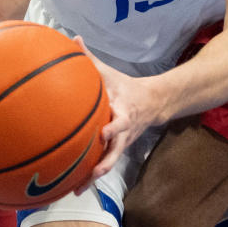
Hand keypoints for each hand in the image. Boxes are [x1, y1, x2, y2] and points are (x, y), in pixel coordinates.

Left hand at [76, 39, 162, 187]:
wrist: (153, 102)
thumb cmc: (124, 86)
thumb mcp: (109, 72)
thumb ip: (90, 58)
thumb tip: (73, 38)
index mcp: (123, 109)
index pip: (121, 119)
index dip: (114, 127)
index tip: (104, 132)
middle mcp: (125, 128)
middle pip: (119, 146)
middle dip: (108, 158)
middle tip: (97, 171)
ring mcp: (123, 141)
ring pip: (112, 160)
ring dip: (98, 172)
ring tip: (84, 185)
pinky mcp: (118, 149)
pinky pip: (105, 164)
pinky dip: (91, 177)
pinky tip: (75, 188)